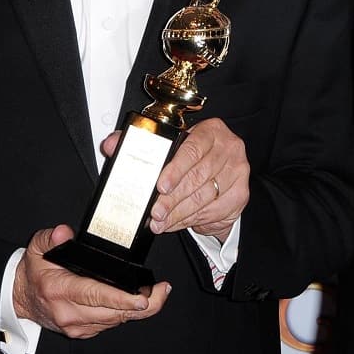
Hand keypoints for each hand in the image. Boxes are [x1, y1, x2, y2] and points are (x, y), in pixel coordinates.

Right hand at [12, 225, 169, 338]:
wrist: (20, 297)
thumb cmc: (33, 272)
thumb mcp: (37, 246)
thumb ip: (52, 237)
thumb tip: (65, 232)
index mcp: (59, 290)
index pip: (96, 295)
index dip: (122, 298)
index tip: (143, 297)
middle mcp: (68, 312)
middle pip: (113, 313)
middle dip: (142, 305)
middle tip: (162, 292)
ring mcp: (76, 325)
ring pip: (114, 321)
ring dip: (136, 310)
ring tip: (156, 295)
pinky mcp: (82, 331)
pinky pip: (109, 325)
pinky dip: (124, 314)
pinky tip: (136, 303)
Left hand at [105, 119, 248, 241]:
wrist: (220, 176)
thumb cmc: (190, 159)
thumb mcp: (168, 147)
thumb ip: (140, 145)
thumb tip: (112, 144)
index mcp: (211, 130)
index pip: (193, 148)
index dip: (175, 168)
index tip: (160, 186)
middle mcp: (229, 147)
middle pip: (198, 176)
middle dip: (173, 198)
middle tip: (155, 212)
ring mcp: (239, 170)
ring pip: (205, 196)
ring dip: (179, 212)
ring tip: (160, 221)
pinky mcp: (241, 193)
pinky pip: (214, 210)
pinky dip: (192, 219)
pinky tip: (176, 223)